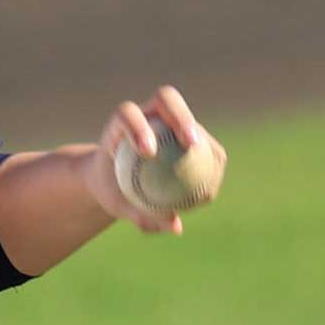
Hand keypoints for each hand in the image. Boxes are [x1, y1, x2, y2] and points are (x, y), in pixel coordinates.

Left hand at [83, 85, 227, 235]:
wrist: (110, 179)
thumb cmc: (109, 190)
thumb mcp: (116, 205)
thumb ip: (141, 214)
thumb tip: (175, 225)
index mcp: (118, 125)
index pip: (127, 114)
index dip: (138, 126)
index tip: (148, 153)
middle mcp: (145, 114)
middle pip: (165, 99)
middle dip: (181, 116)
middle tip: (190, 144)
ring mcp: (167, 120)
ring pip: (190, 119)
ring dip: (204, 139)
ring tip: (214, 168)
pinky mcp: (185, 132)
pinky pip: (203, 143)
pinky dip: (210, 161)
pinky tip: (214, 186)